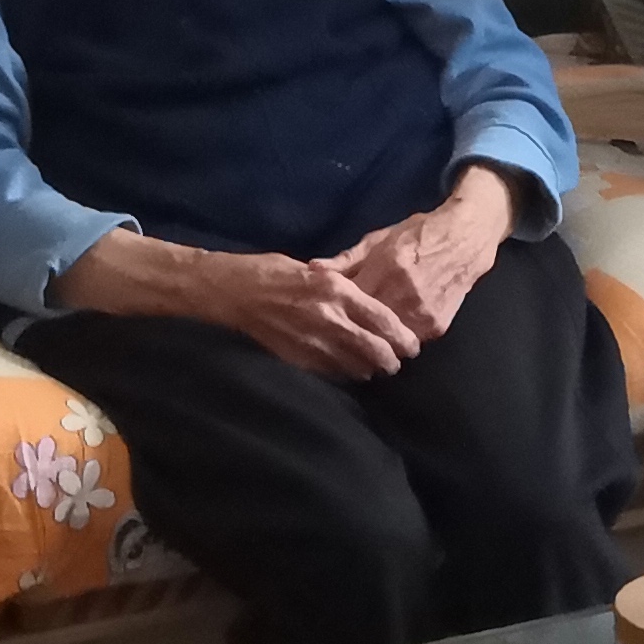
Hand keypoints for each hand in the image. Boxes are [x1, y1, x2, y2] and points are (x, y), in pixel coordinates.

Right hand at [64, 232, 416, 382]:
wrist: (231, 291)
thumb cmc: (273, 272)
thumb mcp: (315, 270)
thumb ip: (343, 288)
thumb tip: (372, 305)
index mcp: (336, 290)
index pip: (382, 320)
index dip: (402, 337)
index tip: (412, 345)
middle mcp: (328, 317)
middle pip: (375, 350)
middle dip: (392, 360)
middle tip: (399, 362)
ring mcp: (311, 341)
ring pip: (355, 367)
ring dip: (370, 369)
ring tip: (377, 368)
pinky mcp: (296, 358)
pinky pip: (330, 373)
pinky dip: (344, 374)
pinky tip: (349, 371)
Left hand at [331, 170, 512, 341]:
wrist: (466, 239)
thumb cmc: (418, 234)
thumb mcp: (378, 239)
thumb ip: (346, 259)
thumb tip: (312, 270)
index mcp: (384, 271)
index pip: (348, 304)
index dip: (334, 311)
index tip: (325, 313)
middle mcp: (403, 295)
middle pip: (366, 328)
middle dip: (351, 331)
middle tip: (342, 332)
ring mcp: (421, 314)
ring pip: (386, 341)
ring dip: (374, 340)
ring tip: (364, 337)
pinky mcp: (437, 326)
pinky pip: (408, 341)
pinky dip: (397, 339)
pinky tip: (390, 333)